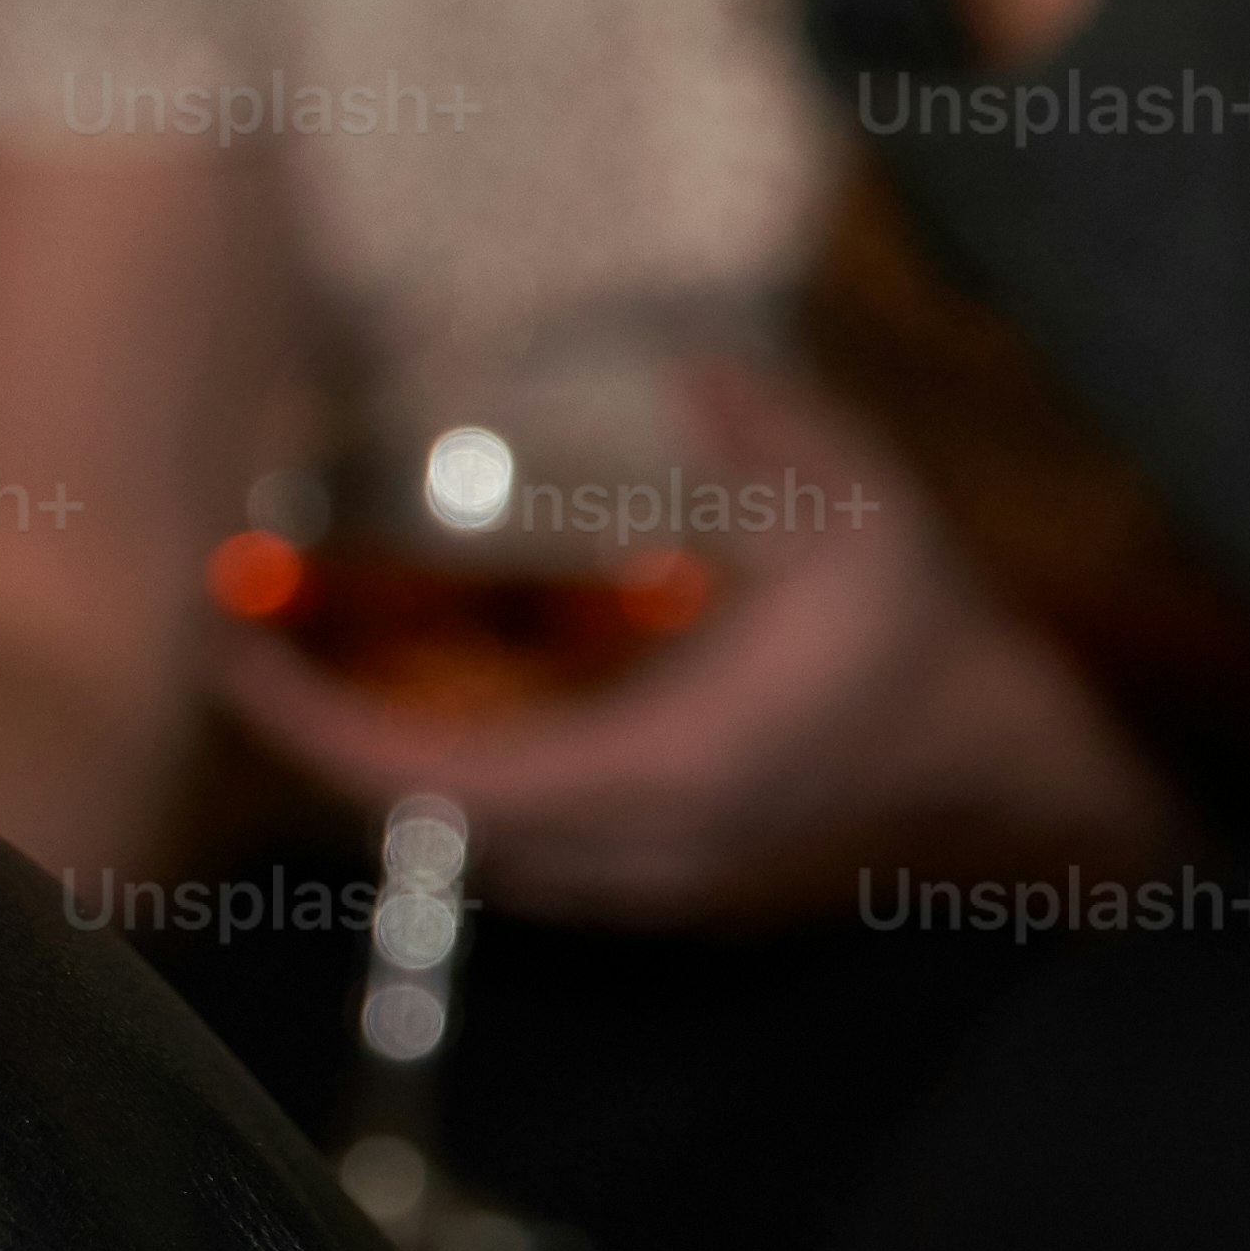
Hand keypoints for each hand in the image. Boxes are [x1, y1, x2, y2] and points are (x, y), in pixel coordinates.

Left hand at [208, 368, 1172, 924]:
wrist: (1009, 769)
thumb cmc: (929, 642)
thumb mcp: (865, 519)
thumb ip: (779, 439)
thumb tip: (700, 365)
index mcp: (656, 772)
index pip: (437, 782)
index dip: (323, 734)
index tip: (240, 667)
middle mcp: (630, 852)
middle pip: (419, 830)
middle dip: (320, 749)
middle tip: (244, 655)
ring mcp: (644, 884)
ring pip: (460, 853)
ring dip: (375, 778)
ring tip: (302, 679)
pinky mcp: (657, 885)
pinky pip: (511, 854)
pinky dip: (441, 794)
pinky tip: (410, 715)